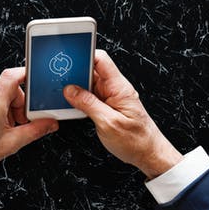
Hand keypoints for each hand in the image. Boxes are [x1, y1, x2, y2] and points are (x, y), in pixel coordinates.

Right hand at [62, 50, 181, 177]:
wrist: (149, 155)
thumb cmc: (137, 141)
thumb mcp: (108, 123)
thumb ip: (88, 104)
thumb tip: (70, 90)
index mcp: (119, 87)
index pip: (101, 60)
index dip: (84, 54)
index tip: (68, 57)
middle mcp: (115, 89)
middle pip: (92, 70)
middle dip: (75, 72)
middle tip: (59, 78)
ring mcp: (111, 97)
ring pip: (89, 83)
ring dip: (76, 87)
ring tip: (62, 92)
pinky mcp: (108, 106)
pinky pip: (90, 96)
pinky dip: (80, 98)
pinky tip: (71, 103)